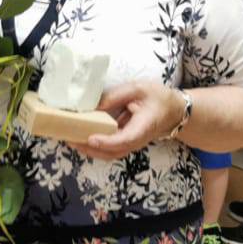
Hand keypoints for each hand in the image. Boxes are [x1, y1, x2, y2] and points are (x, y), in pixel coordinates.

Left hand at [72, 81, 187, 159]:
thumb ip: (115, 96)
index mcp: (144, 126)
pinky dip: (92, 146)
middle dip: (90, 148)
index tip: (91, 138)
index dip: (108, 141)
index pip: (126, 139)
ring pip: (108, 154)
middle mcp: (137, 140)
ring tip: (69, 139)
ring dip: (88, 150)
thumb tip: (93, 105)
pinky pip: (108, 149)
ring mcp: (130, 144)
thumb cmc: (157, 98)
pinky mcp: (125, 143)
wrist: (173, 111)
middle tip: (69, 138)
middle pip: (113, 152)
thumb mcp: (138, 89)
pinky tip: (78, 137)